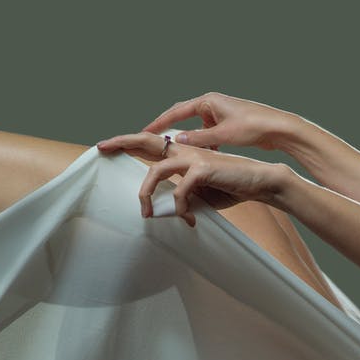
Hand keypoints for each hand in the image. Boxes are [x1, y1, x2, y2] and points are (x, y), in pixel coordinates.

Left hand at [93, 131, 287, 227]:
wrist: (258, 182)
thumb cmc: (229, 187)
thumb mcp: (198, 196)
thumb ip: (178, 199)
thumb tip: (160, 212)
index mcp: (183, 153)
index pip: (150, 145)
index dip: (128, 143)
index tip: (107, 146)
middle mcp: (185, 150)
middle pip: (146, 142)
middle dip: (122, 142)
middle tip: (100, 147)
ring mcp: (193, 157)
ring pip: (156, 171)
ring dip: (146, 194)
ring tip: (145, 213)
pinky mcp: (203, 168)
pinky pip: (178, 190)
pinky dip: (178, 208)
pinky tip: (186, 218)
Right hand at [129, 92, 296, 151]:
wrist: (280, 128)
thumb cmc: (255, 127)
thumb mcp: (223, 135)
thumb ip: (198, 138)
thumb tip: (177, 140)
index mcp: (208, 101)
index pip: (176, 112)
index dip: (159, 123)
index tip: (144, 131)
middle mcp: (212, 104)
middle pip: (182, 116)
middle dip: (168, 130)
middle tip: (152, 141)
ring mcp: (220, 114)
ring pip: (196, 128)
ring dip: (188, 140)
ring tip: (177, 153)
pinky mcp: (227, 124)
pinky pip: (207, 134)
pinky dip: (202, 144)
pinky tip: (204, 156)